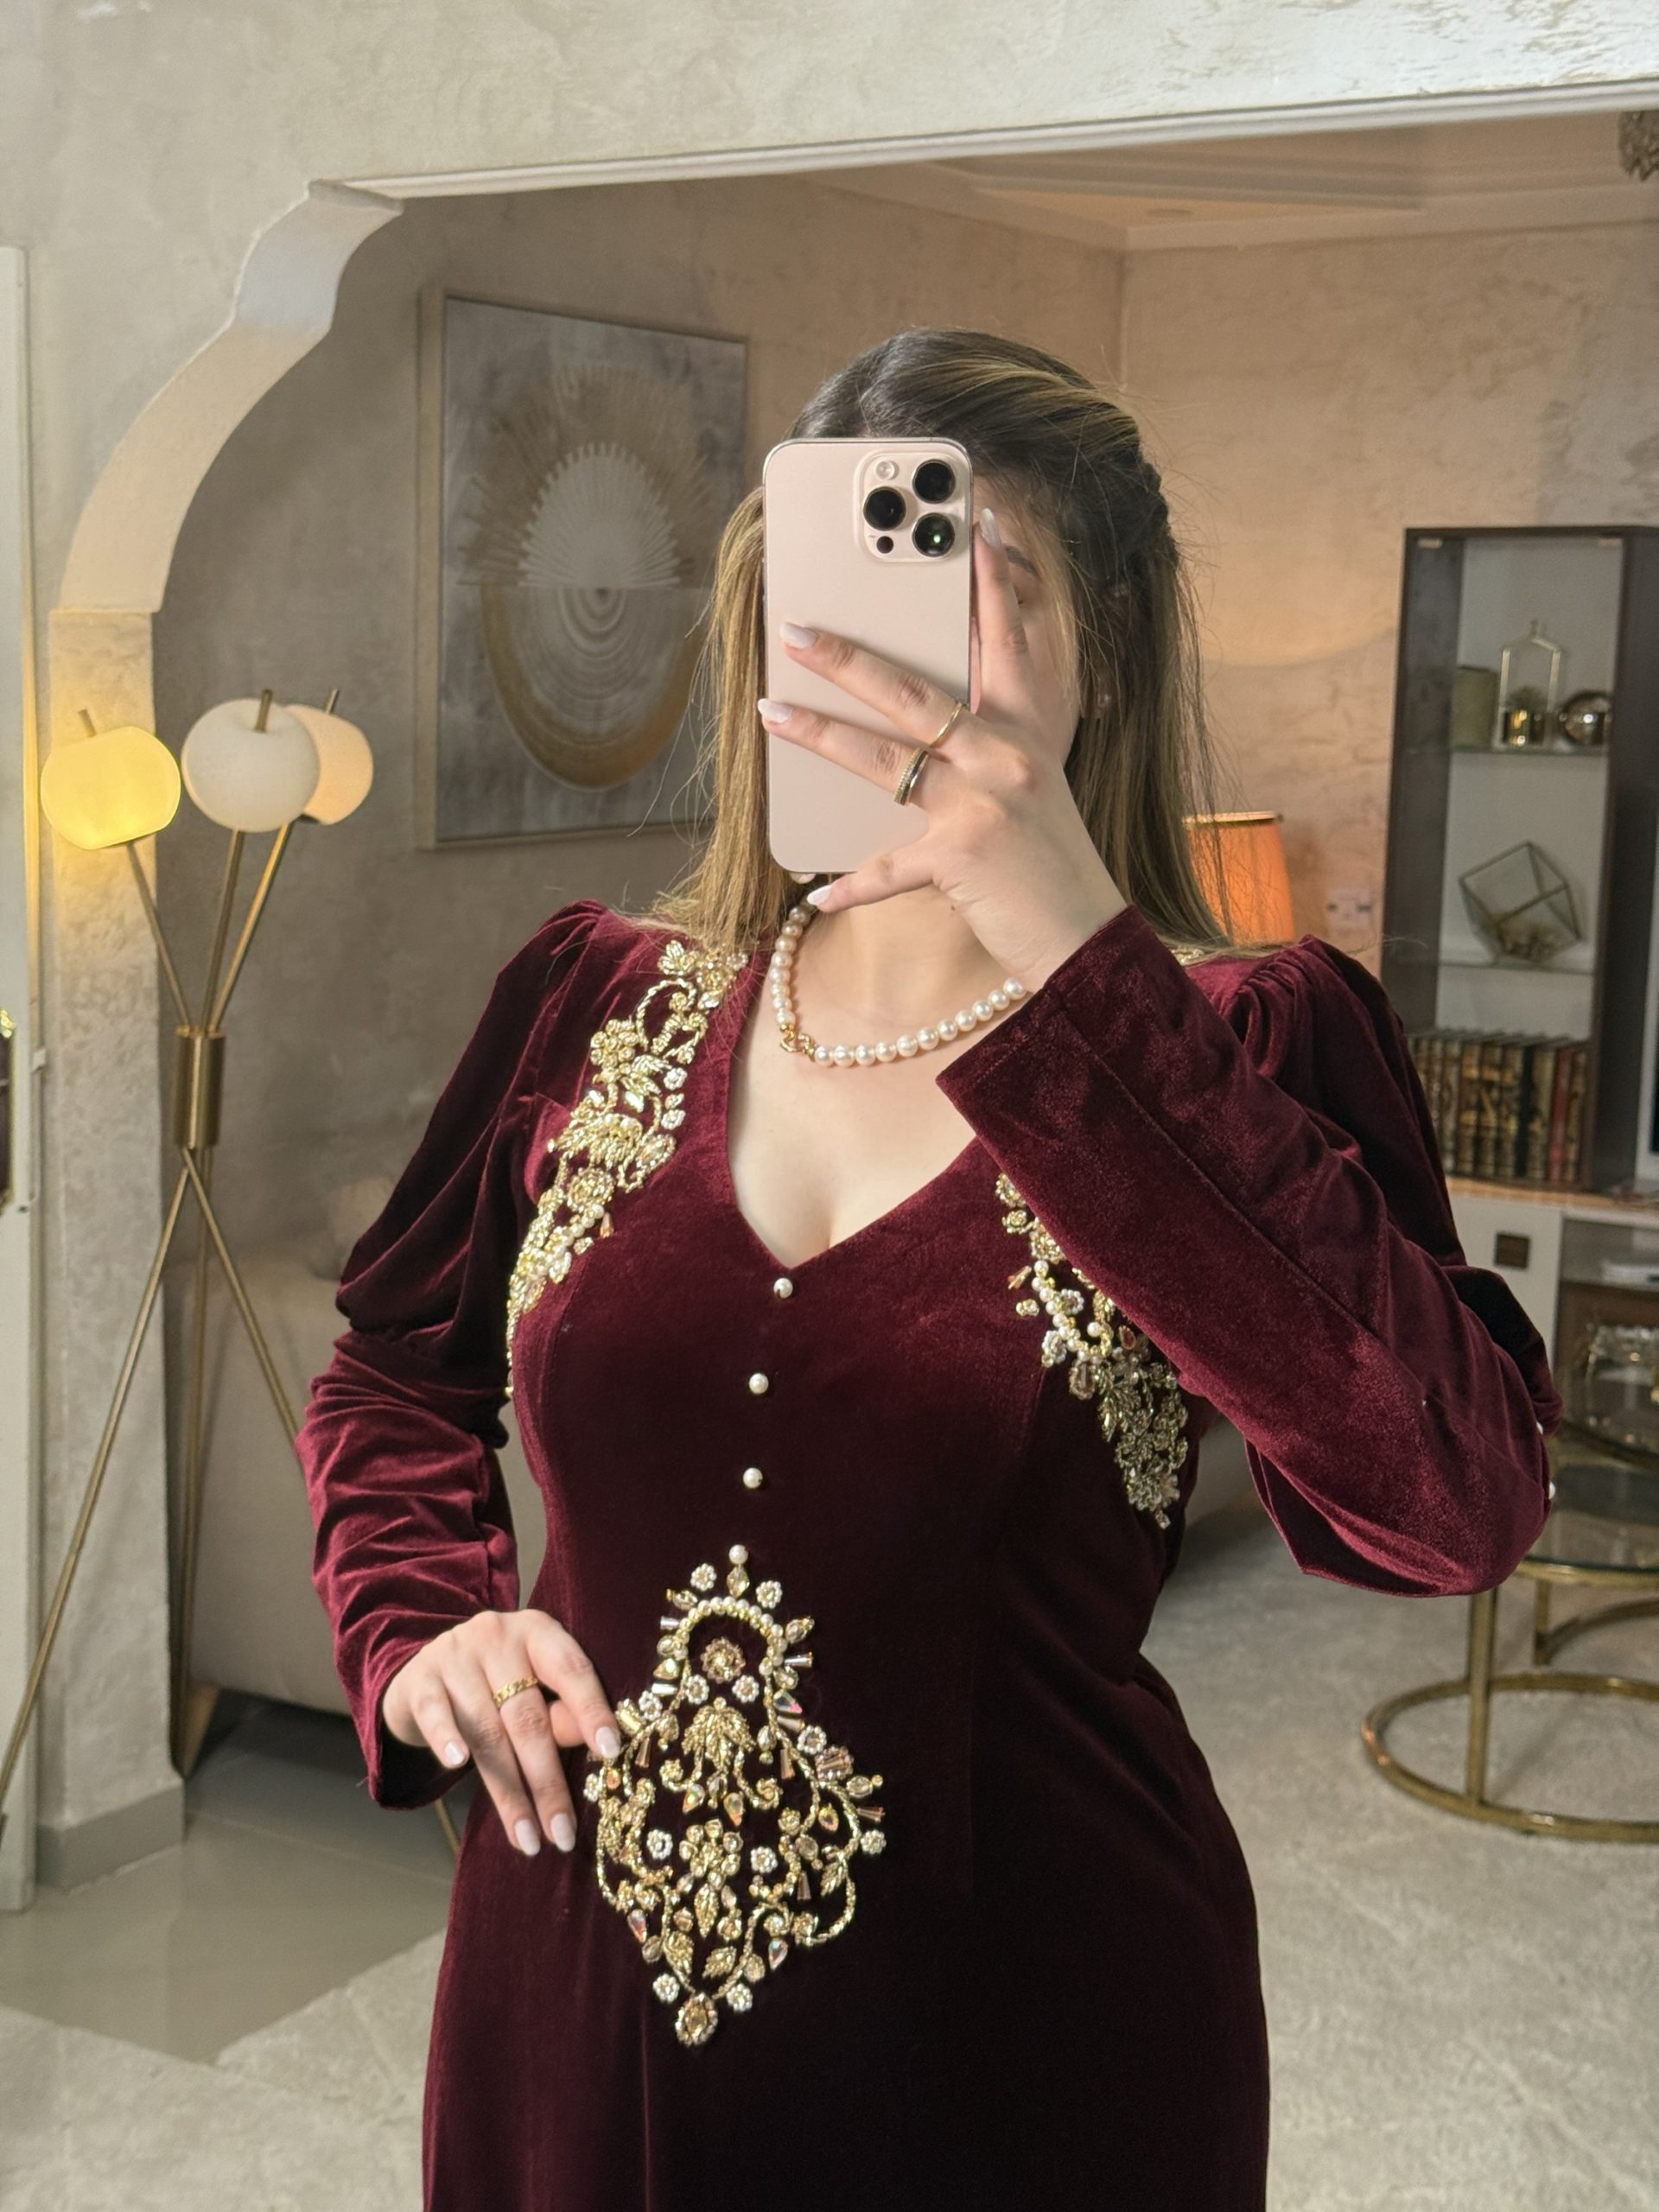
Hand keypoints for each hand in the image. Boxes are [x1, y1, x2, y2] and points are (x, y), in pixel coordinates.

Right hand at [380, 1609, 620, 1857]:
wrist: (425, 1670)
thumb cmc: (495, 1685)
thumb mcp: (533, 1686)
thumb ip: (561, 1713)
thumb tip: (599, 1751)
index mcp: (538, 1633)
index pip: (571, 1669)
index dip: (591, 1710)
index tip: (610, 1752)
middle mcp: (498, 1636)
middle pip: (527, 1716)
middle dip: (547, 1781)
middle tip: (563, 1833)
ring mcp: (455, 1655)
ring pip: (486, 1729)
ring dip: (508, 1791)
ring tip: (527, 1837)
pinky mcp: (420, 1678)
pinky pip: (435, 1712)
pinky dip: (446, 1738)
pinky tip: (457, 1766)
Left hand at [758, 507, 1130, 992]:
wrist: (1087, 938)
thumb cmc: (1053, 866)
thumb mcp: (1034, 789)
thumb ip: (988, 750)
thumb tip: (921, 730)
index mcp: (1029, 733)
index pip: (1009, 642)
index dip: (991, 582)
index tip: (973, 525)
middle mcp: (1008, 756)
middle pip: (914, 692)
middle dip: (848, 656)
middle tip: (797, 628)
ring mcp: (984, 803)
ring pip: (884, 758)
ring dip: (819, 733)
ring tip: (771, 710)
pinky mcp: (961, 857)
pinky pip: (887, 867)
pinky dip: (851, 885)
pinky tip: (817, 893)